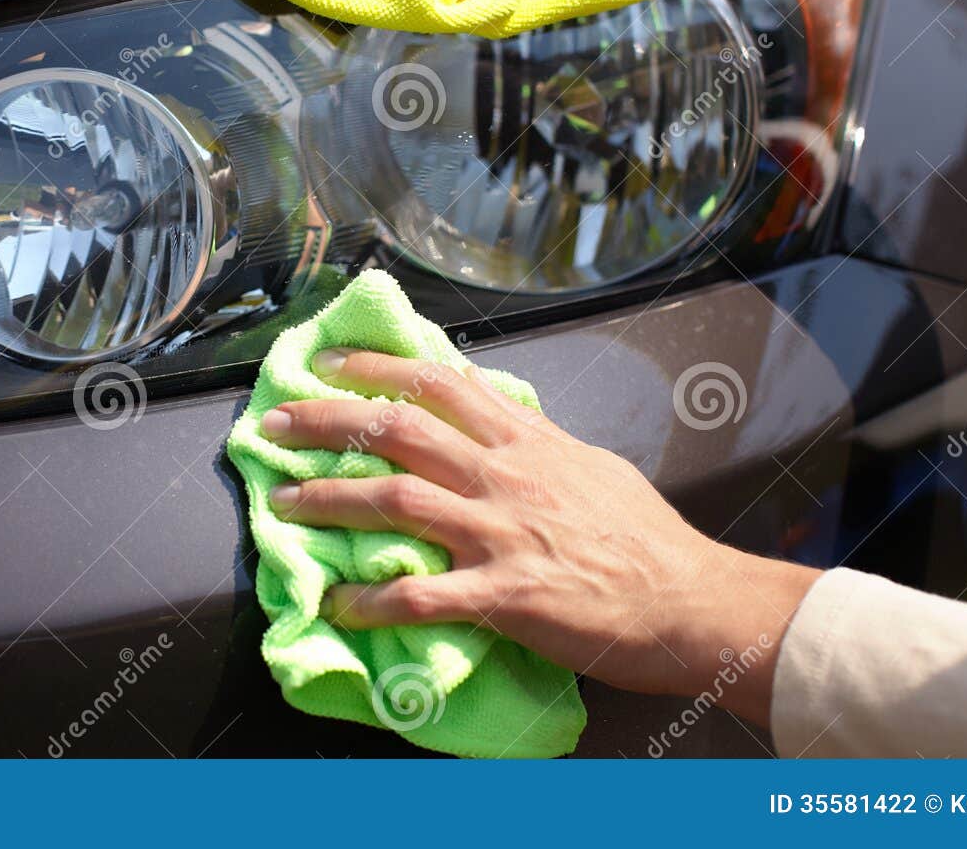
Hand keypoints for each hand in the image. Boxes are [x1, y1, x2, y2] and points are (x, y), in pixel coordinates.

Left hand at [260, 350, 818, 726]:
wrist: (691, 600)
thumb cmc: (646, 538)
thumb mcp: (590, 466)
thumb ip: (535, 442)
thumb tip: (499, 418)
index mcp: (524, 441)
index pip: (437, 384)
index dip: (373, 367)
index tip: (327, 362)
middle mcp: (503, 475)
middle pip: (397, 430)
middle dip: (327, 420)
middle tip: (275, 422)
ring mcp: (500, 532)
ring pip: (393, 500)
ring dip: (328, 498)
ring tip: (283, 502)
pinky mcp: (503, 595)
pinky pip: (420, 596)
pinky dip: (371, 600)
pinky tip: (336, 604)